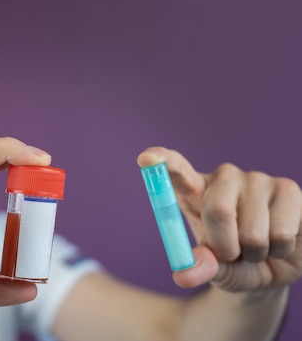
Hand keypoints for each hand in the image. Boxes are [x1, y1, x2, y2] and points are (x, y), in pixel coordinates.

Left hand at [137, 147, 301, 292]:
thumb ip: (198, 268)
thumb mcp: (212, 270)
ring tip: (257, 246)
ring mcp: (256, 179)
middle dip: (225, 246)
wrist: (274, 269)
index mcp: (194, 191)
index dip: (162, 161)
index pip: (176, 170)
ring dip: (255, 252)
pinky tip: (279, 241)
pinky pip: (280, 232)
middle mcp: (223, 178)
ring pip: (252, 230)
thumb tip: (183, 275)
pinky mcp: (287, 189)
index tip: (145, 158)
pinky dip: (278, 250)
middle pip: (217, 209)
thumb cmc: (233, 263)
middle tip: (232, 253)